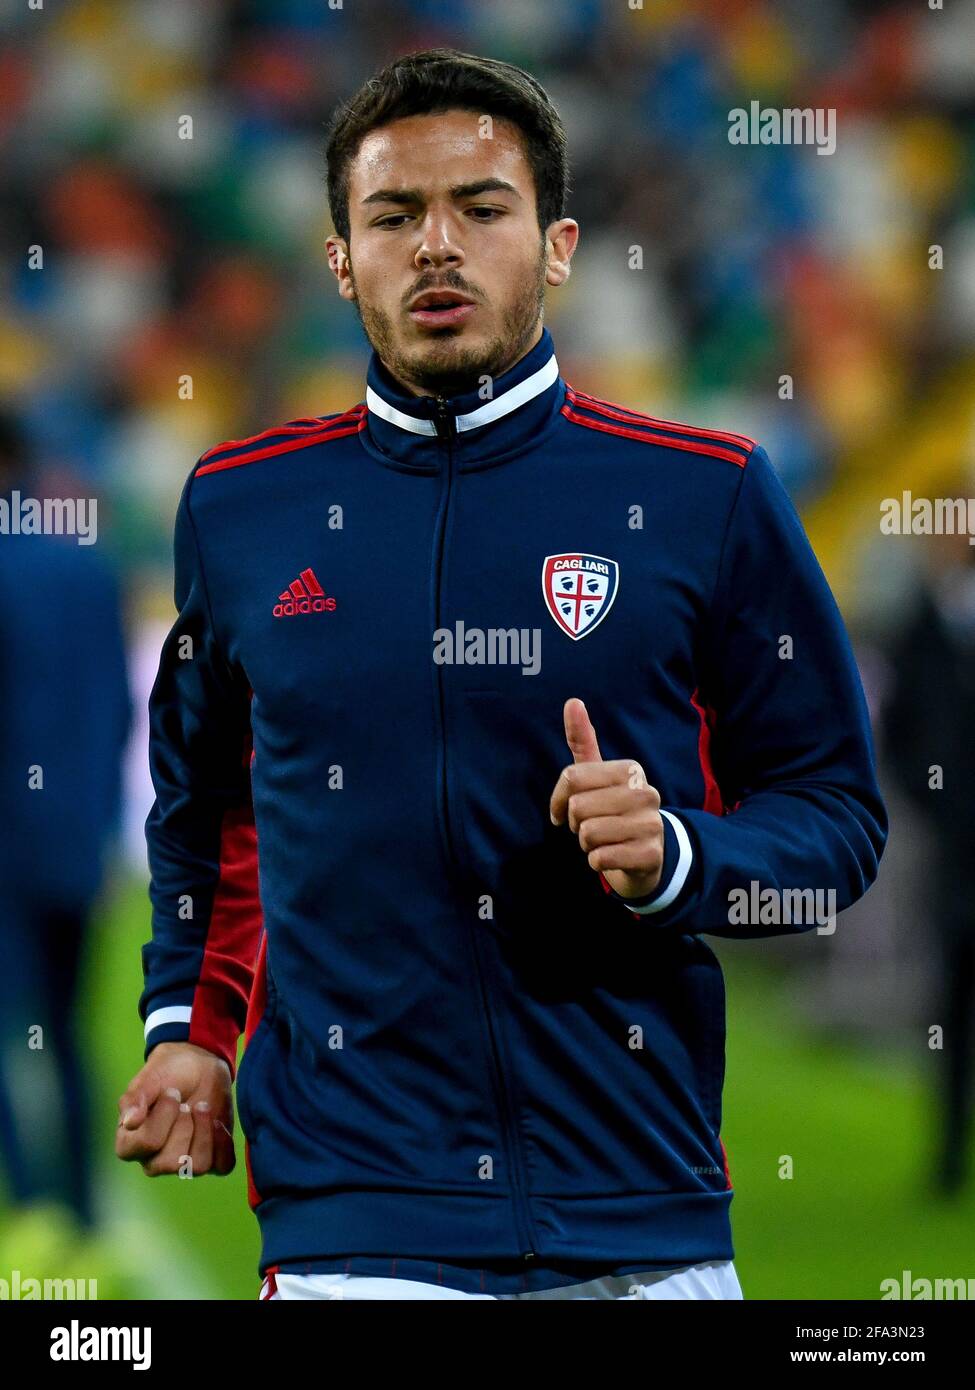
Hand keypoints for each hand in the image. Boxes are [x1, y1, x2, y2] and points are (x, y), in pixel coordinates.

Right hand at [115, 1041, 234, 1176]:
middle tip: (186, 1103)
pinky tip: (218, 1123)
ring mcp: (183, 1163)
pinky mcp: (211, 1158)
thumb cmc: (166, 1073)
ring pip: (198, 1167)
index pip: (147, 1144)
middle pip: (172, 1163)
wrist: (198, 1066)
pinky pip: (222, 1166)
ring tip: (202, 1107)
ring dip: (205, 1132)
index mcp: (131, 1144)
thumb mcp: (149, 1079)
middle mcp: (154, 1160)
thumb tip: (129, 1122)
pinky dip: (224, 1143)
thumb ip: (136, 1099)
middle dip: (185, 1126)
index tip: (171, 1092)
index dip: (163, 1117)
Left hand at [549, 697, 664, 899]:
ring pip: (588, 834)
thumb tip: (572, 701)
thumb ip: (583, 740)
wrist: (646, 857)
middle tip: (592, 827)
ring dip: (587, 844)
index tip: (561, 811)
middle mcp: (646, 792)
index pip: (571, 778)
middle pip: (578, 807)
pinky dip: (597, 862)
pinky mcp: (650, 855)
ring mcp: (651, 824)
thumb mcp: (597, 776)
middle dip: (576, 824)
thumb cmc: (613, 811)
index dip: (557, 800)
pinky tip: (612, 857)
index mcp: (630, 769)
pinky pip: (600, 858)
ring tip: (604, 841)